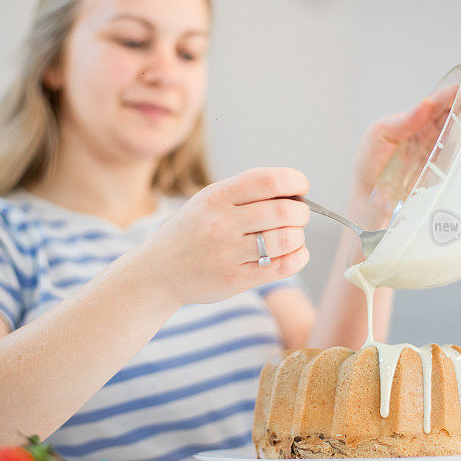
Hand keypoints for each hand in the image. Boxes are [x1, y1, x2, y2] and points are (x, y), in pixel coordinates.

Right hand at [142, 167, 310, 305]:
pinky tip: (296, 253)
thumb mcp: (208, 201)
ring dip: (299, 236)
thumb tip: (296, 192)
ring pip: (286, 239)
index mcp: (216, 196)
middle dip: (301, 212)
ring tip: (293, 236)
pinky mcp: (235, 279)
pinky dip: (298, 257)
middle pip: (283, 211)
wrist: (158, 272)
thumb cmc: (193, 231)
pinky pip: (281, 267)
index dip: (295, 181)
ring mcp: (227, 253)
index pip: (268, 180)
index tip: (301, 188)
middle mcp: (221, 223)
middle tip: (299, 215)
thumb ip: (246, 193)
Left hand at [350, 85, 457, 199]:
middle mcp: (428, 136)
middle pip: (454, 117)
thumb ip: (404, 120)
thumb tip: (426, 103)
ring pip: (460, 136)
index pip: (437, 104)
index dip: (452, 94)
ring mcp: (436, 154)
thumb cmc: (369, 164)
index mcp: (413, 122)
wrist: (368, 198)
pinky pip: (459, 160)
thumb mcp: (379, 135)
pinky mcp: (441, 174)